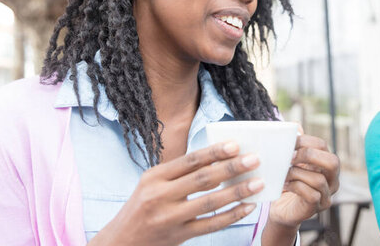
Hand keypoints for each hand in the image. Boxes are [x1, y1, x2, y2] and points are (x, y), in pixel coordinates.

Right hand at [88, 141, 263, 245]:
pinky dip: (232, 215)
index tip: (236, 144)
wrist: (121, 241)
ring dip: (237, 192)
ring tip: (258, 183)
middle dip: (231, 168)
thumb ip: (179, 171)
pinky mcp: (179, 236)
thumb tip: (218, 157)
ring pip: (209, 203)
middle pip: (202, 179)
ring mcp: (169, 218)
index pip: (189, 160)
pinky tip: (247, 207)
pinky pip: (211, 225)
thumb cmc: (143, 206)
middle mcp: (160, 196)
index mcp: (154, 176)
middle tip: (254, 160)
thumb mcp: (152, 183)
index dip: (214, 152)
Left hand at [267, 130, 339, 230]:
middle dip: (309, 156)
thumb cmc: (287, 182)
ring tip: (283, 174)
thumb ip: (295, 145)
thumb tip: (295, 125)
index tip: (288, 142)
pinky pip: (312, 195)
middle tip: (289, 157)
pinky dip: (296, 187)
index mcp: (325, 163)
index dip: (305, 141)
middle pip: (332, 161)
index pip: (323, 145)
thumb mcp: (291, 162)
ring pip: (319, 179)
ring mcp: (327, 195)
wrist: (282, 210)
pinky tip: (285, 185)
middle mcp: (332, 179)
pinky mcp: (317, 207)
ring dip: (297, 174)